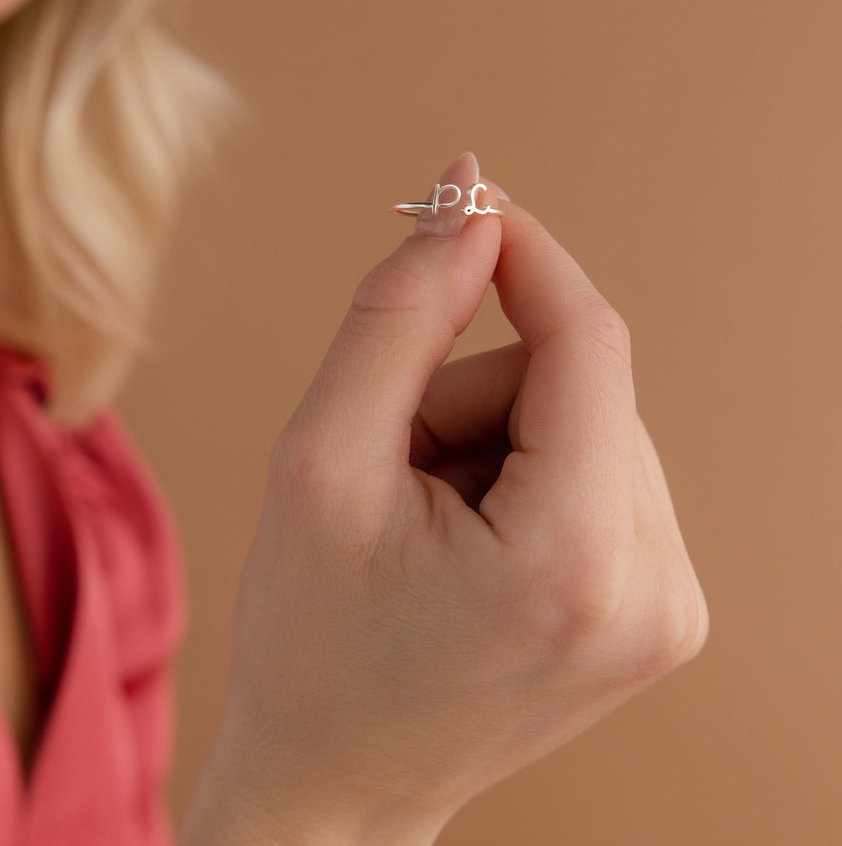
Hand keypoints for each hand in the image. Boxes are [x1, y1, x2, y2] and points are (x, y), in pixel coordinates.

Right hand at [181, 152, 707, 844]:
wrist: (336, 781)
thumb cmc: (310, 634)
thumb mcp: (320, 457)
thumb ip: (400, 316)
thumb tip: (468, 205)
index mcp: (571, 560)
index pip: (586, 342)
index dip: (524, 255)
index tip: (464, 199)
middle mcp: (655, 589)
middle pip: (576, 383)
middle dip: (470, 394)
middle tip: (394, 472)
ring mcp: (670, 606)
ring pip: (586, 421)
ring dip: (493, 438)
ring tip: (426, 523)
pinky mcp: (660, 607)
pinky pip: (598, 470)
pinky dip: (524, 475)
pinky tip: (468, 544)